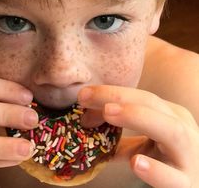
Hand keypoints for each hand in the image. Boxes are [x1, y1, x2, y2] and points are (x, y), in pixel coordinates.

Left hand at [78, 85, 198, 187]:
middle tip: (85, 97)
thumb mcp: (147, 144)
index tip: (82, 95)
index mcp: (172, 116)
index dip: (111, 92)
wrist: (196, 185)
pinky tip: (135, 162)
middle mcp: (182, 129)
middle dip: (117, 96)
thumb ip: (122, 136)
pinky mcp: (188, 185)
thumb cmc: (170, 163)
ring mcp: (189, 157)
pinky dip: (155, 170)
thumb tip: (87, 122)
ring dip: (138, 117)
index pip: (140, 97)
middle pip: (151, 104)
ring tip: (109, 112)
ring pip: (170, 131)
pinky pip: (174, 179)